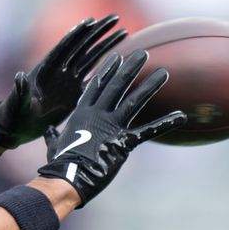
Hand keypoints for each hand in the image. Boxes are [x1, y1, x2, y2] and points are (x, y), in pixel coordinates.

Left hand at [0, 15, 126, 148]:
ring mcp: (68, 80)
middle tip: (116, 18)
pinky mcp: (74, 92)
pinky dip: (107, 68)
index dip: (76, 34)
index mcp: (45, 69)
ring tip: (124, 32)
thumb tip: (20, 76)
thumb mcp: (17, 102)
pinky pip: (93, 77)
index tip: (92, 20)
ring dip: (106, 45)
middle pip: (81, 46)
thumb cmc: (13, 114)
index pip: (64, 47)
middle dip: (98, 32)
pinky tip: (122, 59)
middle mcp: (59, 70)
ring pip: (90, 58)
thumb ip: (20, 90)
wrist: (15, 128)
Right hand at [37, 50, 186, 205]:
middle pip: (116, 85)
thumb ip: (53, 135)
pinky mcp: (123, 142)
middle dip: (130, 67)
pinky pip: (148, 131)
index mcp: (82, 113)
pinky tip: (181, 116)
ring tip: (163, 72)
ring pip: (134, 101)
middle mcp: (98, 114)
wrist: (67, 176)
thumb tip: (47, 131)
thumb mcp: (53, 145)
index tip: (117, 56)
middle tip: (143, 53)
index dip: (107, 70)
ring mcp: (112, 127)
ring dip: (149, 85)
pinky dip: (165, 123)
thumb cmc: (59, 163)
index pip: (96, 85)